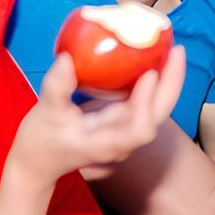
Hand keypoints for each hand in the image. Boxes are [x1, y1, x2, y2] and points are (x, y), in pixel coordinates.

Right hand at [11, 50, 183, 187]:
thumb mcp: (45, 114)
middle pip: (157, 114)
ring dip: (167, 80)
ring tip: (173, 50)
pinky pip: (145, 100)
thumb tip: (68, 58)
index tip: (148, 74)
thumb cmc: (40, 143)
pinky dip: (154, 81)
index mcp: (107, 143)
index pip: (139, 128)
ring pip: (156, 107)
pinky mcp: (121, 120)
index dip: (147, 102)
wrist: (37, 163)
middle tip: (177, 50)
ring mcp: (125, 130)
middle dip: (171, 84)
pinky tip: (155, 58)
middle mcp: (123, 138)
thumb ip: (57, 88)